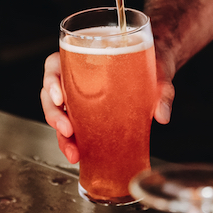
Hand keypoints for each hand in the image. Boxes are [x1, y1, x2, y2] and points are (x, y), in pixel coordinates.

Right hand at [41, 50, 175, 166]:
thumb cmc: (151, 62)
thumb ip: (161, 90)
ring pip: (58, 114)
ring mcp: (80, 96)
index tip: (60, 98)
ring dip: (61, 135)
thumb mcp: (158, 71)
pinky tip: (80, 154)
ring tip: (74, 151)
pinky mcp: (87, 114)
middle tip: (67, 131)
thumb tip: (161, 114)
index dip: (51, 82)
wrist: (158, 69)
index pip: (55, 65)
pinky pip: (73, 127)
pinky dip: (73, 142)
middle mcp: (76, 77)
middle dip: (54, 116)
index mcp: (82, 58)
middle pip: (51, 94)